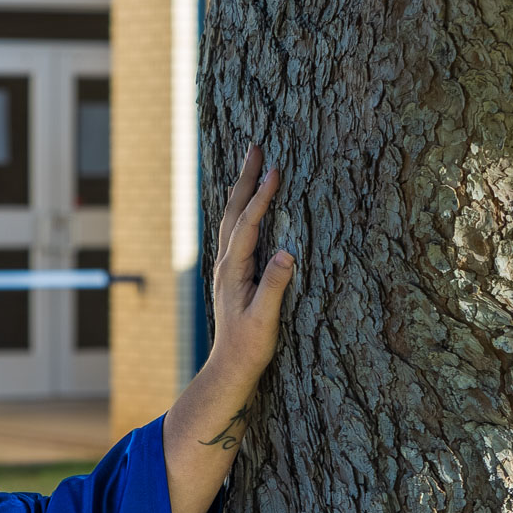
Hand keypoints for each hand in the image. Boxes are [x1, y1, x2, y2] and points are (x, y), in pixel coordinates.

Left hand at [208, 143, 295, 382]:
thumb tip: (287, 254)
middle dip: (245, 179)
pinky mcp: (233, 271)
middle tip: (256, 147)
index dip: (262, 197)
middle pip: (233, 212)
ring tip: (252, 163)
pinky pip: (236, 230)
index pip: (248, 225)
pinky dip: (243, 208)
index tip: (275, 170)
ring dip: (242, 189)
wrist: (230, 366)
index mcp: (233, 270)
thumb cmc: (249, 345)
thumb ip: (274, 287)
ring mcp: (227, 266)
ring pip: (232, 218)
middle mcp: (225, 263)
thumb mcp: (265, 319)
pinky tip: (248, 202)